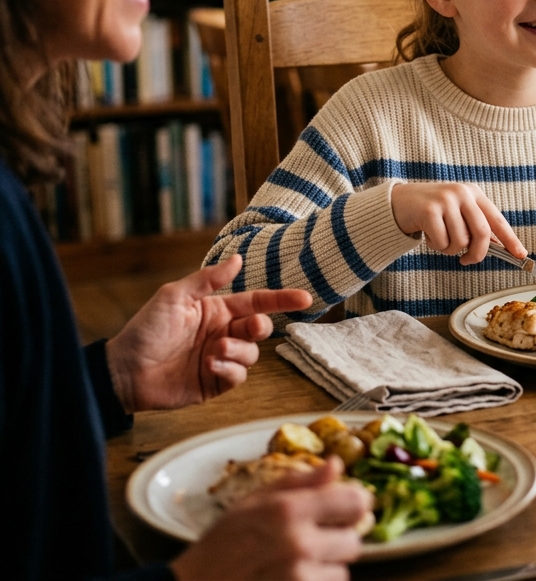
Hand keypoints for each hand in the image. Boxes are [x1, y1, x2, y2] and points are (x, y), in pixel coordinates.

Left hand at [105, 255, 312, 412]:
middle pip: (261, 328)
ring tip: (214, 351)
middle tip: (249, 327)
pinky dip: (230, 369)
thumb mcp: (175, 296)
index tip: (304, 297)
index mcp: (218, 310)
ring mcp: (220, 359)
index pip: (257, 302)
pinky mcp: (214, 384)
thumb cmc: (145, 329)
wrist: (124, 371)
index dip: (282, 299)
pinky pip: (238, 376)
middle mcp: (224, 333)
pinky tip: (211, 366)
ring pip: (252, 354)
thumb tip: (238, 258)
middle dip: (261, 327)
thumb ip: (208, 279)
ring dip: (239, 351)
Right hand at [171, 457, 372, 580]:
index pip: (355, 502)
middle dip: (339, 540)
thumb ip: (300, 482)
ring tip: (297, 564)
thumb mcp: (254, 501)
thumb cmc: (221, 545)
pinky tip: (293, 580)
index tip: (349, 506)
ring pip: (342, 573)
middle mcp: (299, 545)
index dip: (356, 503)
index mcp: (288, 511)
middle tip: (316, 539)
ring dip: (326, 569)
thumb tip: (336, 466)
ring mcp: (299, 580)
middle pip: (354, 541)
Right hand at [391, 181, 526, 263]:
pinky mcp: (429, 210)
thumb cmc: (433, 211)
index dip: (511, 239)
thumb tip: (499, 247)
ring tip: (440, 238)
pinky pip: (442, 242)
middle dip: (477, 253)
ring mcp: (446, 200)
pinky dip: (436, 246)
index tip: (521, 255)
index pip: (497, 220)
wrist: (400, 202)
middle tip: (467, 260)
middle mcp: (462, 193)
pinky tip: (429, 236)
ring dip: (450, 249)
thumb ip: (476, 225)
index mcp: (474, 194)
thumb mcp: (458, 212)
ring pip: (460, 241)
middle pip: (482, 233)